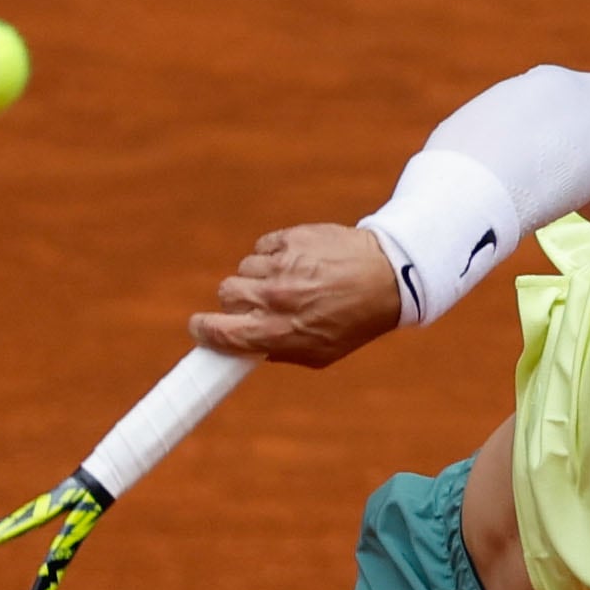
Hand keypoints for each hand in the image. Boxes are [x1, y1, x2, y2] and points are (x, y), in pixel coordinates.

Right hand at [187, 224, 401, 367]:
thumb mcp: (320, 352)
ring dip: (259, 276)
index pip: (220, 331)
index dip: (204, 330)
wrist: (388, 277)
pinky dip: (273, 255)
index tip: (200, 328)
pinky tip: (298, 262)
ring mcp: (282, 265)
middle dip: (235, 301)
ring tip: (290, 281)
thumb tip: (242, 349)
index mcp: (279, 332)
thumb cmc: (354, 321)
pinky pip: (262, 247)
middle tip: (257, 303)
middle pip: (226, 293)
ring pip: (245, 269)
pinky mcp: (290, 238)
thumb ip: (278, 351)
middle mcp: (276, 298)